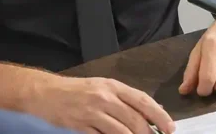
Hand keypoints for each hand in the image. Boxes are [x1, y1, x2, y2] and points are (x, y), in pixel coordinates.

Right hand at [22, 73, 174, 133]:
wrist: (45, 93)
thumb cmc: (76, 90)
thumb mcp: (103, 87)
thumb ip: (124, 99)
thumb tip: (150, 111)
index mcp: (113, 86)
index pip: (143, 100)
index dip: (159, 115)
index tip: (170, 127)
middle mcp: (104, 98)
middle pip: (134, 119)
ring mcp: (92, 113)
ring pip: (121, 132)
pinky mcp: (80, 126)